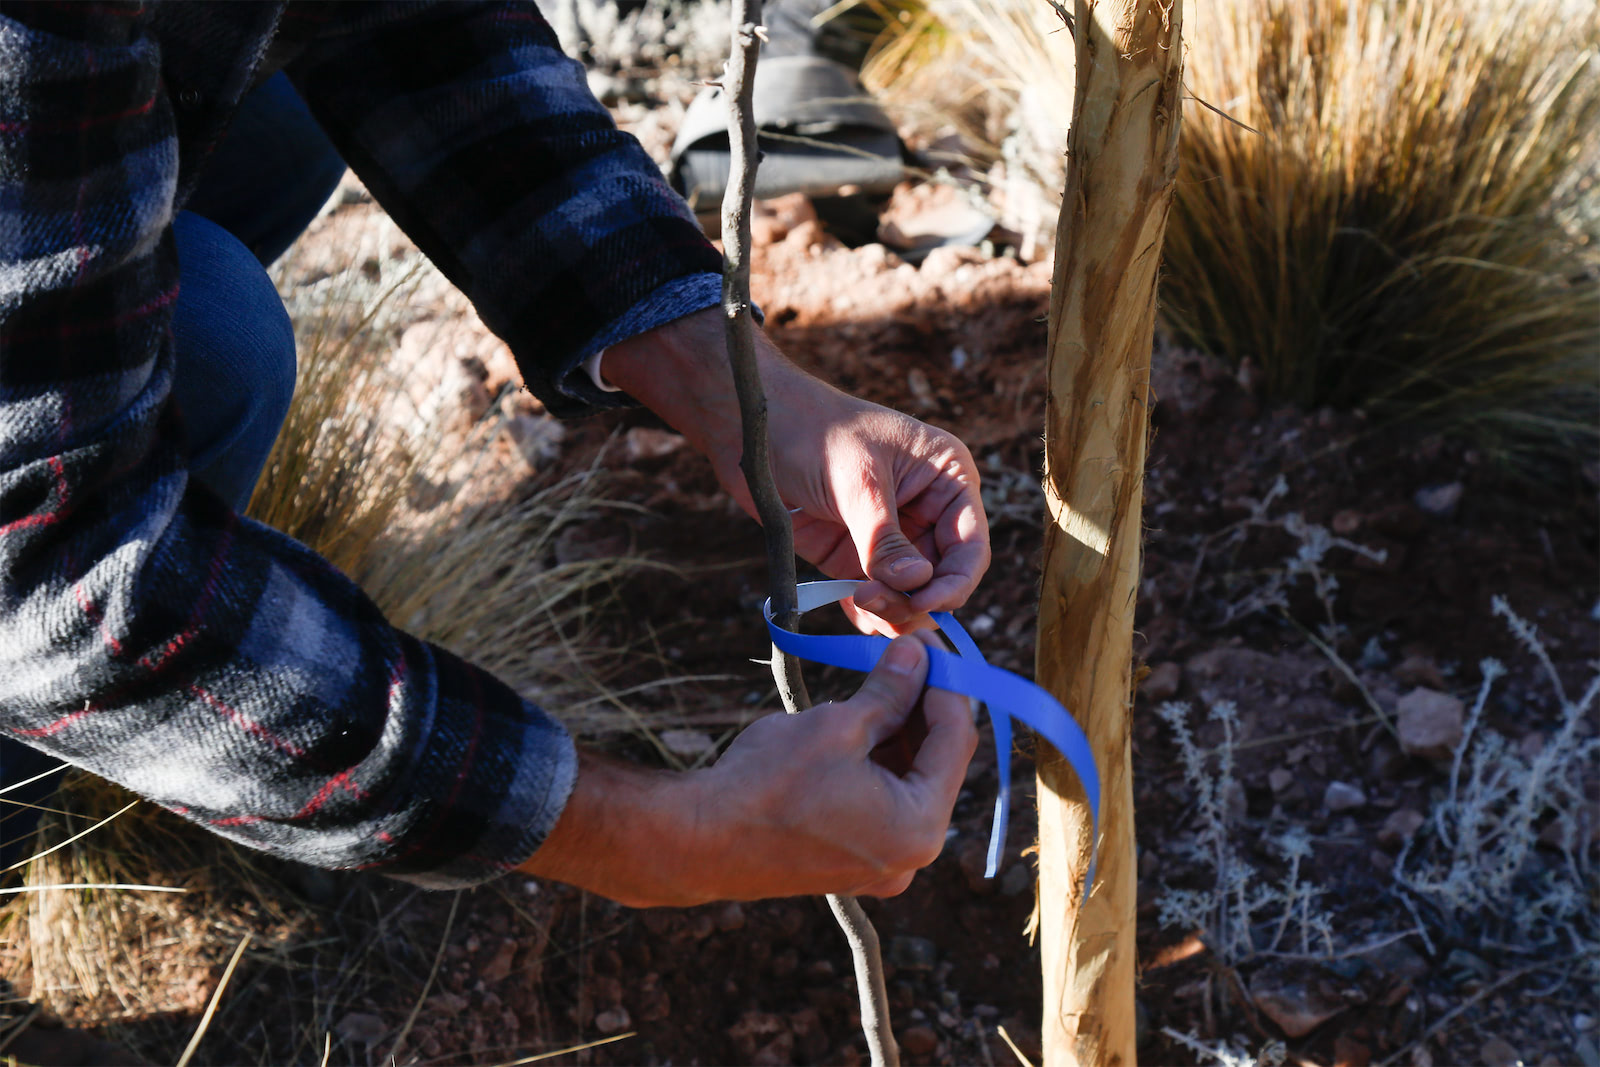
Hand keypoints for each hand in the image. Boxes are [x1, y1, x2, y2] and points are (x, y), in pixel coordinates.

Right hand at [518, 633, 976, 905]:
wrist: (698, 840)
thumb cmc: (766, 784)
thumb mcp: (837, 725)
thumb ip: (888, 691)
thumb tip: (917, 655)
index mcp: (918, 828)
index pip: (955, 741)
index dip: (946, 685)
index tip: (930, 645)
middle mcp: (910, 856)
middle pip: (936, 765)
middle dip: (922, 707)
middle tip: (907, 656)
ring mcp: (880, 865)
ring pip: (908, 783)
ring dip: (898, 733)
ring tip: (878, 681)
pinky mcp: (851, 863)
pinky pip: (881, 804)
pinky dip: (876, 764)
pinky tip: (857, 722)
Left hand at [762, 360, 987, 634]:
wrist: (753, 428)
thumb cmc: (811, 431)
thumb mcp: (856, 482)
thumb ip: (884, 538)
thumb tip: (915, 584)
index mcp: (946, 478)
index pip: (970, 546)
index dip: (955, 582)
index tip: (924, 603)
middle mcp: (927, 510)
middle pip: (941, 578)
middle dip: (914, 598)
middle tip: (873, 600)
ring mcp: (892, 536)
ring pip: (910, 594)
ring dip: (892, 609)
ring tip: (861, 603)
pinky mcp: (856, 556)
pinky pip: (875, 596)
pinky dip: (869, 613)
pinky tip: (856, 615)